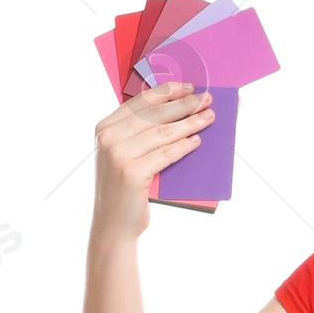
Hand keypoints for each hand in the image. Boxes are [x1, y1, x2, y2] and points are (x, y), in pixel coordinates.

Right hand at [91, 82, 213, 242]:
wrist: (112, 225)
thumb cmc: (123, 189)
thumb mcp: (123, 155)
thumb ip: (138, 133)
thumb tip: (174, 110)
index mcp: (105, 128)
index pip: (140, 101)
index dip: (167, 91)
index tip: (189, 87)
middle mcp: (109, 138)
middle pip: (154, 114)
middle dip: (184, 104)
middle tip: (206, 99)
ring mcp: (119, 155)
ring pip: (162, 132)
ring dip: (190, 123)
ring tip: (208, 117)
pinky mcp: (132, 173)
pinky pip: (165, 154)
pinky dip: (183, 146)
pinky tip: (197, 140)